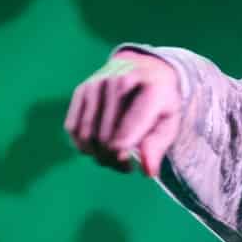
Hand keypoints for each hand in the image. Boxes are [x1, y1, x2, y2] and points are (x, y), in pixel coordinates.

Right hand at [64, 51, 182, 176]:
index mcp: (151, 89)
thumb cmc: (159, 102)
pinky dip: (83, 145)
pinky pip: (73, 128)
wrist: (143, 68)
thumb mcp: (169, 122)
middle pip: (106, 138)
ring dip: (97, 155)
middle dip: (113, 160)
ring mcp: (98, 83)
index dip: (123, 155)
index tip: (129, 164)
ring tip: (113, 158)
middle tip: (125, 166)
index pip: (128, 132)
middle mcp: (120, 81)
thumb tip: (147, 173)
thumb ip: (158, 147)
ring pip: (87, 136)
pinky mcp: (81, 89)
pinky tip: (97, 147)